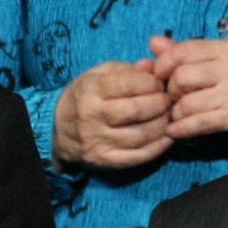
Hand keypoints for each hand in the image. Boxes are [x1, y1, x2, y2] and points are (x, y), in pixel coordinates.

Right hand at [53, 60, 172, 169]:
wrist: (59, 128)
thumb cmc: (87, 96)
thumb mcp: (101, 75)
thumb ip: (128, 70)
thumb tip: (152, 67)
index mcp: (91, 89)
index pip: (128, 84)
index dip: (151, 83)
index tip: (159, 84)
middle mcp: (92, 115)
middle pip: (136, 110)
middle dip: (160, 103)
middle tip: (168, 101)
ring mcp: (97, 140)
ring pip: (140, 135)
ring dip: (162, 125)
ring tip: (168, 117)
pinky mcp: (104, 160)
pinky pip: (137, 156)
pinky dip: (158, 147)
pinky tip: (167, 137)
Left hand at [149, 36, 227, 154]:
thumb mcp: (213, 69)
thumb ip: (183, 55)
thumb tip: (153, 42)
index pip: (183, 50)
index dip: (163, 65)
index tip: (159, 79)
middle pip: (181, 76)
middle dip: (170, 93)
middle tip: (173, 102)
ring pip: (187, 102)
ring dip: (176, 115)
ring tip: (176, 118)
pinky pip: (198, 122)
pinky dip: (181, 130)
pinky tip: (174, 132)